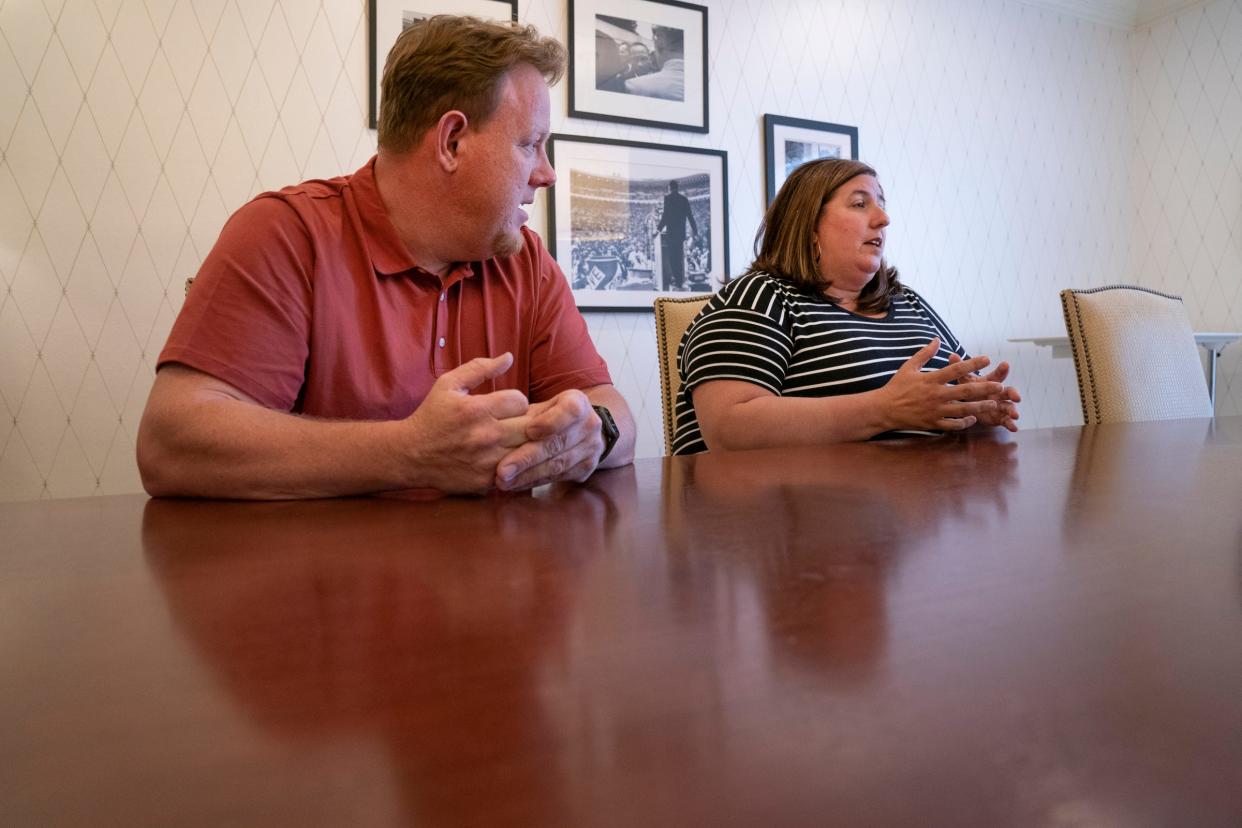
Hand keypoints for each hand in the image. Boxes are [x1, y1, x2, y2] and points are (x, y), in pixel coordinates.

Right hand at [401, 353, 530, 493]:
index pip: (520, 401)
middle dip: (527, 421)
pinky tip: (503, 456)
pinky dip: (513, 463)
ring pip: (526, 450)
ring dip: (523, 443)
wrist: (409, 455)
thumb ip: (479, 368)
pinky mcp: (485, 481)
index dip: (516, 401)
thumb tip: (509, 357)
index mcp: (476, 410)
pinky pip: (514, 470)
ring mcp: (486, 462)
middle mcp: (484, 436)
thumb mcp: (449, 384)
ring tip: (512, 437)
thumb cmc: (432, 415)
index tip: (507, 405)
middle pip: (530, 426)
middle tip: (516, 421)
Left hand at [493, 389, 603, 490]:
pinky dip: (535, 482)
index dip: (549, 422)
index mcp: (578, 402)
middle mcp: (590, 424)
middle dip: (528, 458)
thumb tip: (496, 427)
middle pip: (558, 443)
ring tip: (504, 481)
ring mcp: (592, 448)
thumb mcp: (538, 408)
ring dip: (528, 475)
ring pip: (558, 464)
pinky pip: (558, 477)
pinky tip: (516, 485)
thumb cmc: (547, 415)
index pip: (569, 411)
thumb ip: (523, 416)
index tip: (528, 431)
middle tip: (502, 471)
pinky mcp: (586, 468)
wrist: (577, 430)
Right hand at [877, 338, 1006, 431]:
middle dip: (984, 388)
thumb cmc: (896, 387)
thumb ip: (925, 353)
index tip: (987, 359)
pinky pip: (953, 424)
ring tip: (993, 404)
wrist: (883, 409)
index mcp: (931, 379)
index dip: (973, 363)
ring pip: (963, 409)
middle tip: (1000, 386)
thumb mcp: (908, 367)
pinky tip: (973, 418)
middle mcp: (935, 395)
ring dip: (980, 406)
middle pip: (965, 390)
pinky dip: (964, 422)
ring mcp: (935, 410)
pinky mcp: (932, 423)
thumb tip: (937, 339)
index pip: (956, 369)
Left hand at [948, 353, 1021, 431]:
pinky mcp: (999, 417)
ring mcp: (1000, 405)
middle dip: (1013, 393)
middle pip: (1008, 391)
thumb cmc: (968, 388)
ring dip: (1013, 410)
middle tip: (1017, 397)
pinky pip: (1006, 420)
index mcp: (991, 382)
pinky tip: (1014, 428)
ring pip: (1009, 407)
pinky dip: (1010, 424)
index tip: (1005, 364)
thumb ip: (959, 368)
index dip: (1001, 369)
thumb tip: (951, 355)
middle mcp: (998, 392)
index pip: (997, 374)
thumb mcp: (963, 379)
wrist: (969, 403)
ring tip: (1015, 415)